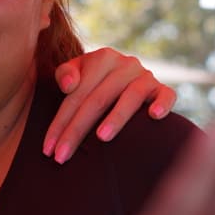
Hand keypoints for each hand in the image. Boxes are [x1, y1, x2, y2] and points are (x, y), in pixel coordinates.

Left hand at [45, 48, 176, 162]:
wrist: (125, 76)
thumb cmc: (94, 80)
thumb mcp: (77, 71)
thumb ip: (66, 74)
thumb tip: (68, 85)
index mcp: (102, 58)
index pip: (75, 95)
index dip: (60, 123)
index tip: (48, 150)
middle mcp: (125, 64)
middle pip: (97, 99)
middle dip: (77, 130)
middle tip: (62, 156)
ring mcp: (145, 76)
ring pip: (130, 97)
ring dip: (116, 117)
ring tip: (101, 138)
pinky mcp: (162, 88)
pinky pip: (166, 95)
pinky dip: (162, 104)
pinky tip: (155, 116)